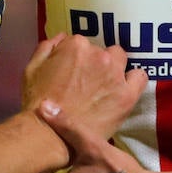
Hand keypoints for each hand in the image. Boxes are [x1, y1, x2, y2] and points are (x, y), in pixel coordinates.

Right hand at [20, 35, 146, 144]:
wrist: (49, 134)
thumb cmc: (36, 101)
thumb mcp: (32, 68)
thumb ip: (47, 47)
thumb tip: (63, 38)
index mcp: (76, 45)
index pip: (82, 43)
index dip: (77, 58)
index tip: (74, 72)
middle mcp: (99, 55)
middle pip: (102, 51)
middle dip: (95, 62)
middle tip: (87, 82)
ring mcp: (115, 74)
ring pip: (120, 60)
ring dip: (113, 68)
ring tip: (104, 86)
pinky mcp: (126, 94)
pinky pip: (139, 77)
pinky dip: (133, 79)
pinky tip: (123, 88)